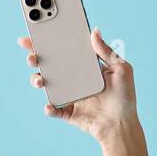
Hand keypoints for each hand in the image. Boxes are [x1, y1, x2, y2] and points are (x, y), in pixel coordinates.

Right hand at [17, 27, 137, 142]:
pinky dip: (49, 107)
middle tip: (31, 54)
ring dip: (37, 79)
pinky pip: (53, 109)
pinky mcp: (67, 111)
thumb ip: (107, 52)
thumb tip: (94, 31)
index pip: (63, 49)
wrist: (122, 125)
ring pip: (46, 84)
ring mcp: (68, 94)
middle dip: (34, 56)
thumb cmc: (124, 97)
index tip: (37, 30)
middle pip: (48, 64)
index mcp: (84, 66)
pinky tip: (50, 105)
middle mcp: (73, 78)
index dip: (49, 40)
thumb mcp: (121, 70)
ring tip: (39, 80)